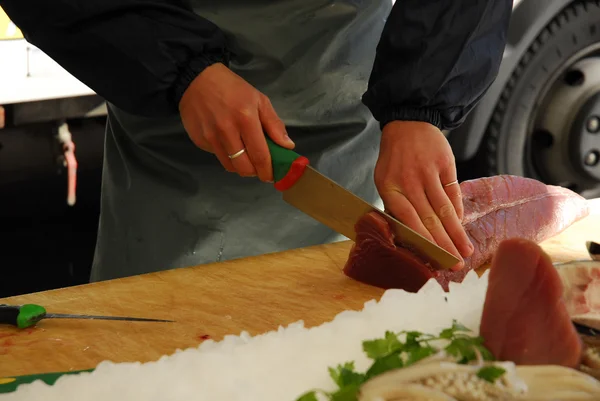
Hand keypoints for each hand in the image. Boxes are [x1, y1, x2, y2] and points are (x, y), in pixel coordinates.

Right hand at [178, 62, 294, 181]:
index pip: (260, 156)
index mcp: (246, 119)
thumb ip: (274, 124)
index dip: (267, 171)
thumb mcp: (259, 100)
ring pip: (229, 166)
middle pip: (244, 168)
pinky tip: (228, 143)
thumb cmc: (233, 88)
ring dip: (240, 166)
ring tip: (245, 156)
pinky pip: (217, 156)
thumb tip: (287, 146)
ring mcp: (210, 138)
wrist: (196, 79)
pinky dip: (226, 155)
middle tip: (259, 167)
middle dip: (254, 172)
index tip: (272, 176)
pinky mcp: (199, 141)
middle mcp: (227, 131)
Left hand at [374, 121, 473, 269]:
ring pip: (444, 209)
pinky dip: (457, 211)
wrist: (408, 124)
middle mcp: (409, 181)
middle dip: (444, 245)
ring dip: (456, 233)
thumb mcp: (385, 181)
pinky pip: (453, 192)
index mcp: (390, 188)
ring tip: (465, 251)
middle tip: (455, 265)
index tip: (433, 260)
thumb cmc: (395, 159)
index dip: (423, 242)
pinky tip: (461, 227)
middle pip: (429, 219)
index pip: (409, 221)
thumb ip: (396, 206)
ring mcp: (428, 171)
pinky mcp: (445, 163)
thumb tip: (409, 237)